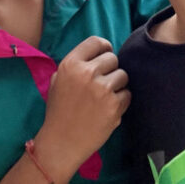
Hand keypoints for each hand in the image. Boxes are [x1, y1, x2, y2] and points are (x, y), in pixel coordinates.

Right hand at [35, 36, 129, 179]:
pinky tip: (108, 109)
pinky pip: (127, 94)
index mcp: (70, 64)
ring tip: (105, 97)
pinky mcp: (114, 106)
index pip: (96, 42)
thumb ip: (75, 65)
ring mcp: (102, 90)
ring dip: (117, 85)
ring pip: (123, 75)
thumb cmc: (59, 111)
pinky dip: (121, 101)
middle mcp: (87, 73)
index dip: (103, 48)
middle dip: (110, 70)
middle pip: (113, 58)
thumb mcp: (57, 81)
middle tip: (101, 84)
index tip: (105, 56)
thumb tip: (97, 53)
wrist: (61, 143)